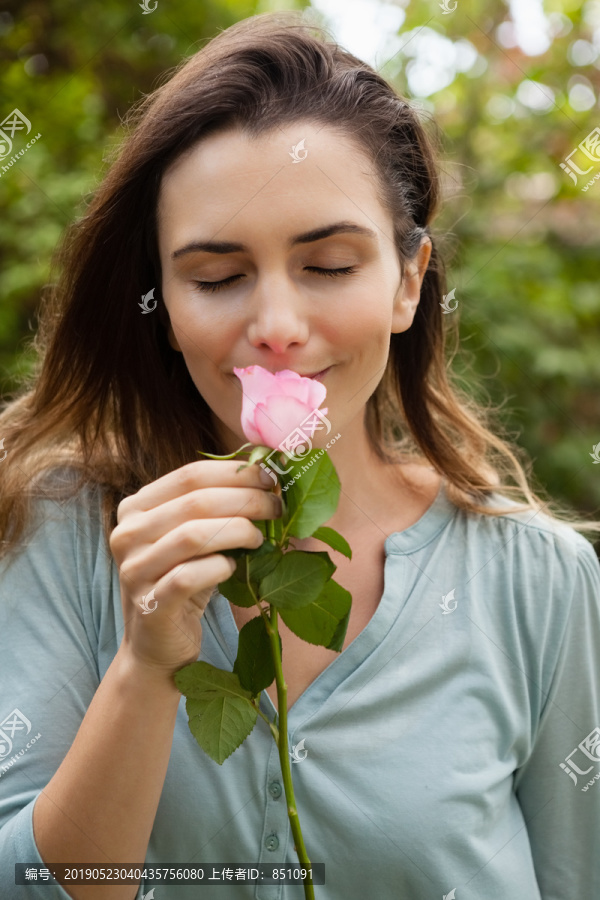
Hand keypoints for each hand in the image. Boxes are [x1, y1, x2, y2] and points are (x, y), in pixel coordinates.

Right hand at [109, 460, 280, 679]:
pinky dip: (220, 567)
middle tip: (276, 507)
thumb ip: (216, 507)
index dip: (234, 473)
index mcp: (135, 508)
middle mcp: (126, 534)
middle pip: (196, 501)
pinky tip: (234, 568)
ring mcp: (133, 570)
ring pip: (193, 534)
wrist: (158, 644)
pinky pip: (189, 576)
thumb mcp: (194, 538)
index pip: (190, 476)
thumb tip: (265, 475)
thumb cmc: (183, 581)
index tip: (269, 477)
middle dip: (246, 500)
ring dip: (238, 531)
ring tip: (260, 538)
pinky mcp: (148, 604)